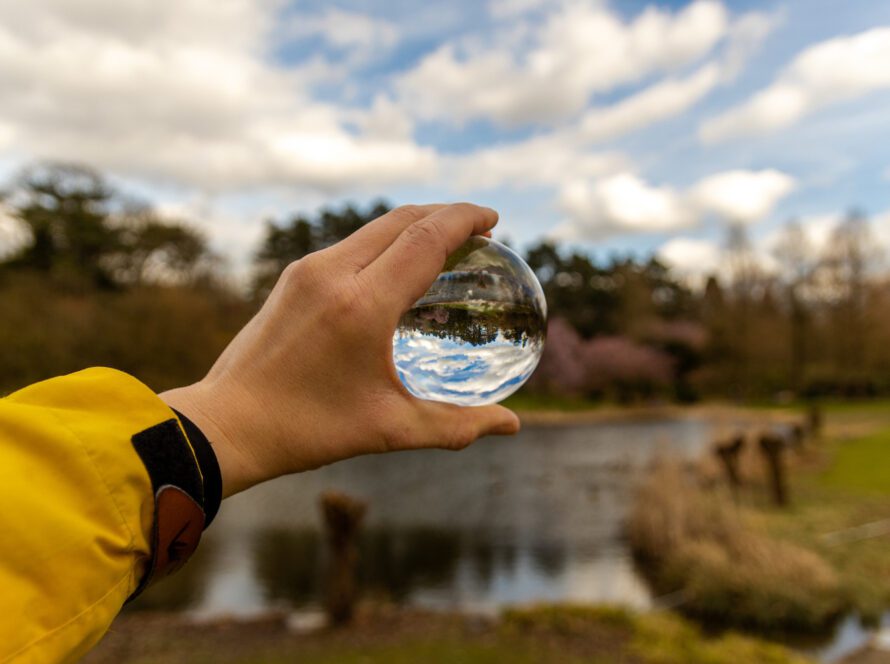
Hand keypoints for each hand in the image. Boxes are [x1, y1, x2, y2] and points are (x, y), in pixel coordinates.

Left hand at [161, 203, 520, 496]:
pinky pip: (350, 245)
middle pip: (401, 219)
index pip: (424, 238)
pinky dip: (384, 243)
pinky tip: (396, 268)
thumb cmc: (308, 430)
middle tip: (478, 227)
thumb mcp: (390, 430)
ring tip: (443, 244)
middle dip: (444, 214)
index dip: (463, 219)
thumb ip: (456, 425)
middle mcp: (332, 274)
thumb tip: (512, 426)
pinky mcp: (292, 278)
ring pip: (373, 228)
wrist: (227, 423)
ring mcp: (307, 271)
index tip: (492, 218)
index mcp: (361, 305)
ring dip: (413, 225)